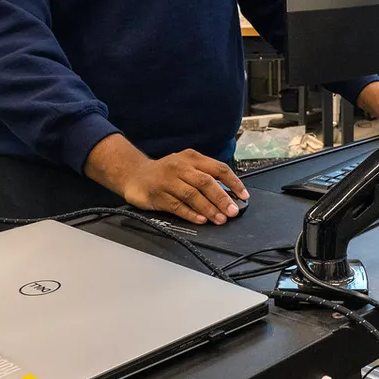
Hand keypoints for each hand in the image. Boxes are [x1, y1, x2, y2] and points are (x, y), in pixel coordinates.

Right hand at [87, 135, 247, 224]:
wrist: (134, 174)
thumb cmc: (165, 173)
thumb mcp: (186, 167)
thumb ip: (205, 177)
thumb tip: (230, 194)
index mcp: (192, 158)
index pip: (218, 168)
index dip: (233, 183)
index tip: (244, 196)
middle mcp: (180, 167)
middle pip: (206, 182)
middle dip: (222, 198)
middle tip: (233, 211)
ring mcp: (168, 180)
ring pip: (192, 194)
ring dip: (208, 208)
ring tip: (219, 219)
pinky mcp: (157, 194)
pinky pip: (176, 205)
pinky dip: (190, 213)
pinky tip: (200, 220)